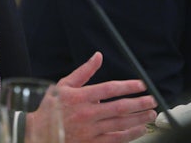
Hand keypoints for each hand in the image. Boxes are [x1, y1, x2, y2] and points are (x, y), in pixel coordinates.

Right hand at [27, 52, 156, 142]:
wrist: (38, 132)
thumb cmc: (51, 107)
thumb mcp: (64, 84)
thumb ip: (84, 71)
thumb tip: (98, 56)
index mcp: (81, 97)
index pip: (110, 89)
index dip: (128, 86)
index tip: (141, 85)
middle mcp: (88, 114)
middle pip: (119, 108)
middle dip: (139, 104)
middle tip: (152, 100)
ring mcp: (90, 130)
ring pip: (120, 125)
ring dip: (138, 119)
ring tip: (151, 114)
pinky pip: (115, 140)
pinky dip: (129, 135)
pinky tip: (139, 129)